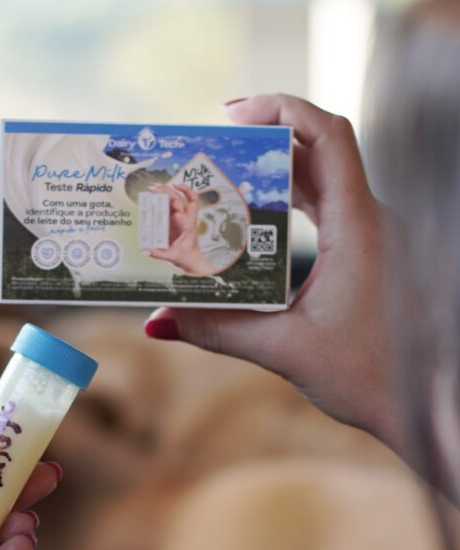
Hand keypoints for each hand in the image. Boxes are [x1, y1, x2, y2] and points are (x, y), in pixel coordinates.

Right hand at [145, 94, 400, 450]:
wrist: (425, 404)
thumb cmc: (369, 378)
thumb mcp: (283, 351)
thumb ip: (217, 331)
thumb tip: (158, 323)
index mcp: (358, 228)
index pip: (328, 137)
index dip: (282, 109)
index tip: (232, 114)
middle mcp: (370, 221)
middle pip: (318, 153)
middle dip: (264, 142)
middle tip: (212, 150)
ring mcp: (372, 236)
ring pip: (323, 182)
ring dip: (275, 174)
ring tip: (225, 180)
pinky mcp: (368, 255)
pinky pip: (328, 211)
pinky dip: (291, 204)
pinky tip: (258, 221)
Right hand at [145, 184, 216, 275]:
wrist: (191, 259)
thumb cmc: (185, 256)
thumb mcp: (172, 257)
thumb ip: (158, 254)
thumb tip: (145, 250)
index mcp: (188, 224)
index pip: (191, 202)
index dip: (185, 192)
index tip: (175, 186)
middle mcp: (184, 218)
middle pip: (179, 198)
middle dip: (167, 190)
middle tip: (154, 189)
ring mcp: (178, 218)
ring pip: (174, 199)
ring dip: (164, 192)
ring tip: (152, 189)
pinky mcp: (172, 221)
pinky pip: (168, 207)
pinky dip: (161, 200)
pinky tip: (154, 197)